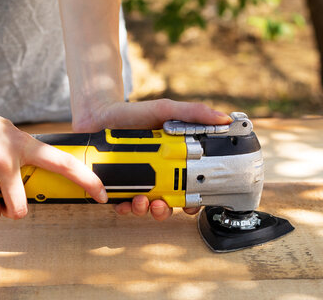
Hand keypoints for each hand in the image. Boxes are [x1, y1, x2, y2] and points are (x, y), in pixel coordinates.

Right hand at [0, 94, 107, 219]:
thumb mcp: (6, 131)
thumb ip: (23, 151)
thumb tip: (41, 171)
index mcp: (22, 144)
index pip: (63, 163)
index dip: (86, 180)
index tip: (102, 194)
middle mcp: (6, 159)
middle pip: (20, 210)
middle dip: (11, 210)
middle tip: (3, 197)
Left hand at [72, 99, 231, 220]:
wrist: (99, 114)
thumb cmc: (133, 113)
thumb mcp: (165, 110)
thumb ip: (193, 114)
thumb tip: (223, 119)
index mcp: (171, 160)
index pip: (188, 186)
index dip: (192, 200)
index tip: (190, 205)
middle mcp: (155, 173)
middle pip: (167, 203)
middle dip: (165, 210)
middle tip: (161, 204)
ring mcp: (136, 180)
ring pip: (145, 207)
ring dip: (145, 211)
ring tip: (141, 201)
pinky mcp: (116, 185)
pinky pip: (122, 203)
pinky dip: (124, 208)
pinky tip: (124, 203)